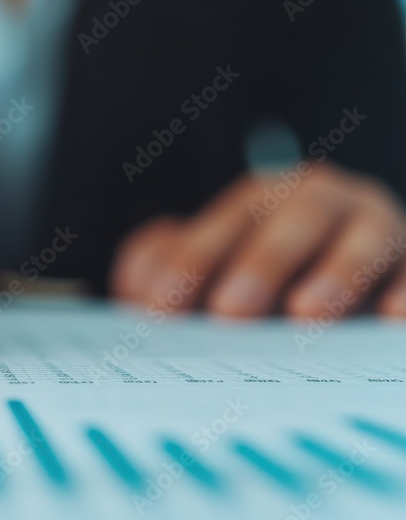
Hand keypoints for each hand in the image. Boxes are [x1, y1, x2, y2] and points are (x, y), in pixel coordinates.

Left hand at [111, 164, 405, 318]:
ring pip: (365, 236)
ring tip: (306, 316)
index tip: (160, 307)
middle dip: (261, 262)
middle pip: (295, 218)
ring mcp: (376, 227)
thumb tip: (138, 284)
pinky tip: (389, 320)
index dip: (190, 262)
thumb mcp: (206, 266)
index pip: (225, 224)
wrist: (341, 270)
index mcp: (262, 199)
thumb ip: (162, 267)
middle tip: (230, 312)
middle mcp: (322, 202)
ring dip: (336, 273)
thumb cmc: (257, 277)